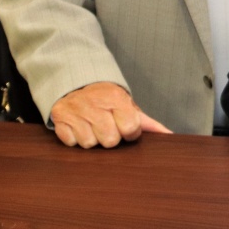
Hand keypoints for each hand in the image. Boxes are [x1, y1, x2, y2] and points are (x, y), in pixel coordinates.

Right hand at [50, 82, 171, 147]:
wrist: (76, 84)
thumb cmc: (107, 100)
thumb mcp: (128, 105)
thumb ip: (148, 123)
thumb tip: (169, 136)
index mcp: (115, 98)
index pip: (130, 128)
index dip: (129, 131)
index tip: (125, 126)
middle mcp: (95, 103)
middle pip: (110, 140)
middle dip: (111, 137)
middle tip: (107, 126)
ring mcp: (75, 111)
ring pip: (90, 144)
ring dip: (93, 138)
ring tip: (93, 126)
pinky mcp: (59, 119)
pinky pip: (71, 142)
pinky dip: (75, 138)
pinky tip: (79, 127)